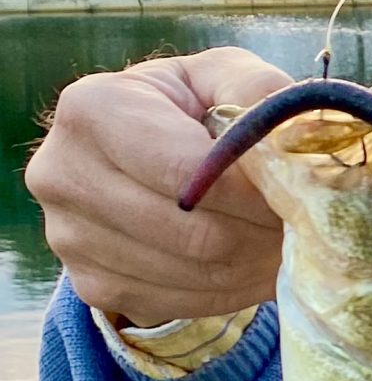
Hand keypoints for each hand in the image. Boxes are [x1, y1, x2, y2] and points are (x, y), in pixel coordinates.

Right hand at [25, 46, 291, 326]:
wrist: (135, 154)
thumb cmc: (186, 108)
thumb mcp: (221, 77)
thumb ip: (258, 93)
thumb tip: (297, 140)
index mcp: (91, 109)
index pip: (186, 173)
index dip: (253, 192)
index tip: (296, 194)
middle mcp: (62, 176)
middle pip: (194, 233)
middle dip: (261, 233)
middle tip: (300, 225)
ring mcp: (70, 240)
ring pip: (195, 275)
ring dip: (254, 265)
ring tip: (281, 241)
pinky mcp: (91, 287)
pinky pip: (182, 303)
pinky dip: (230, 290)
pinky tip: (249, 262)